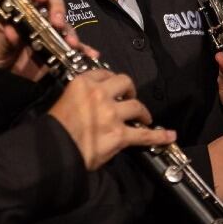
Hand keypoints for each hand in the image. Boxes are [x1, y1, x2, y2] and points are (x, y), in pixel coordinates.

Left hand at [0, 0, 99, 81]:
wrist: (0, 78)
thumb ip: (2, 36)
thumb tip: (12, 30)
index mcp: (21, 8)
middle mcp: (39, 16)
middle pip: (53, 3)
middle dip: (58, 10)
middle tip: (57, 22)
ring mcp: (51, 32)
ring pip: (65, 25)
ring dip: (71, 32)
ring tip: (72, 43)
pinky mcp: (59, 49)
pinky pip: (75, 48)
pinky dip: (85, 50)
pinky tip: (91, 54)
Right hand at [48, 69, 172, 170]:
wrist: (53, 151)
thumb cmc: (54, 129)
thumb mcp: (63, 101)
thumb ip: (79, 97)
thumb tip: (90, 104)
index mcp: (83, 84)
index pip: (104, 73)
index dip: (112, 80)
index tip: (114, 87)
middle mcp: (100, 94)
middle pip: (125, 82)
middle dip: (130, 90)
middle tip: (129, 98)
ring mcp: (112, 114)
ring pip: (137, 106)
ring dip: (143, 112)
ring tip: (144, 118)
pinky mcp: (120, 134)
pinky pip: (145, 134)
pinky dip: (159, 136)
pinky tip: (169, 136)